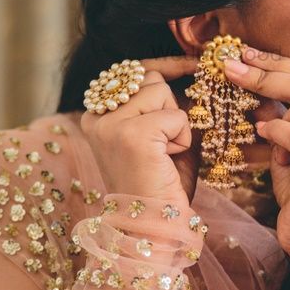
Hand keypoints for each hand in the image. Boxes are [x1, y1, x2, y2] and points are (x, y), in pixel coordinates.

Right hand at [81, 54, 200, 207]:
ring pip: (161, 92)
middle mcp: (96, 117)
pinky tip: (167, 160)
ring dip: (175, 123)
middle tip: (164, 144)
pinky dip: (182, 138)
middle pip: (149, 79)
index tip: (193, 61)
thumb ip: (160, 103)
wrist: (153, 227)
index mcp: (95, 115)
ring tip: (164, 153)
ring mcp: (111, 124)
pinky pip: (176, 116)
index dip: (165, 66)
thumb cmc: (160, 183)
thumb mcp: (157, 135)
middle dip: (169, 106)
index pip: (132, 72)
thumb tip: (189, 67)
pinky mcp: (132, 134)